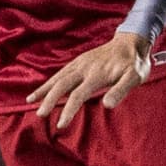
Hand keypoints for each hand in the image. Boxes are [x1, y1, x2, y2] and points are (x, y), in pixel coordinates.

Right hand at [27, 33, 150, 128]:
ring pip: (58, 77)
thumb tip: (107, 105)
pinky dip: (49, 81)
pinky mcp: (79, 61)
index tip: (61, 125)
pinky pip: (60, 72)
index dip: (69, 110)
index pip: (78, 94)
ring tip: (30, 102)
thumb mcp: (135, 77)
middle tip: (40, 115)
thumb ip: (121, 90)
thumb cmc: (134, 63)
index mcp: (97, 73)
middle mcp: (85, 67)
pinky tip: (41, 90)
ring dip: (44, 90)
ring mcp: (81, 63)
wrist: (132, 40)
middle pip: (62, 84)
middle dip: (49, 100)